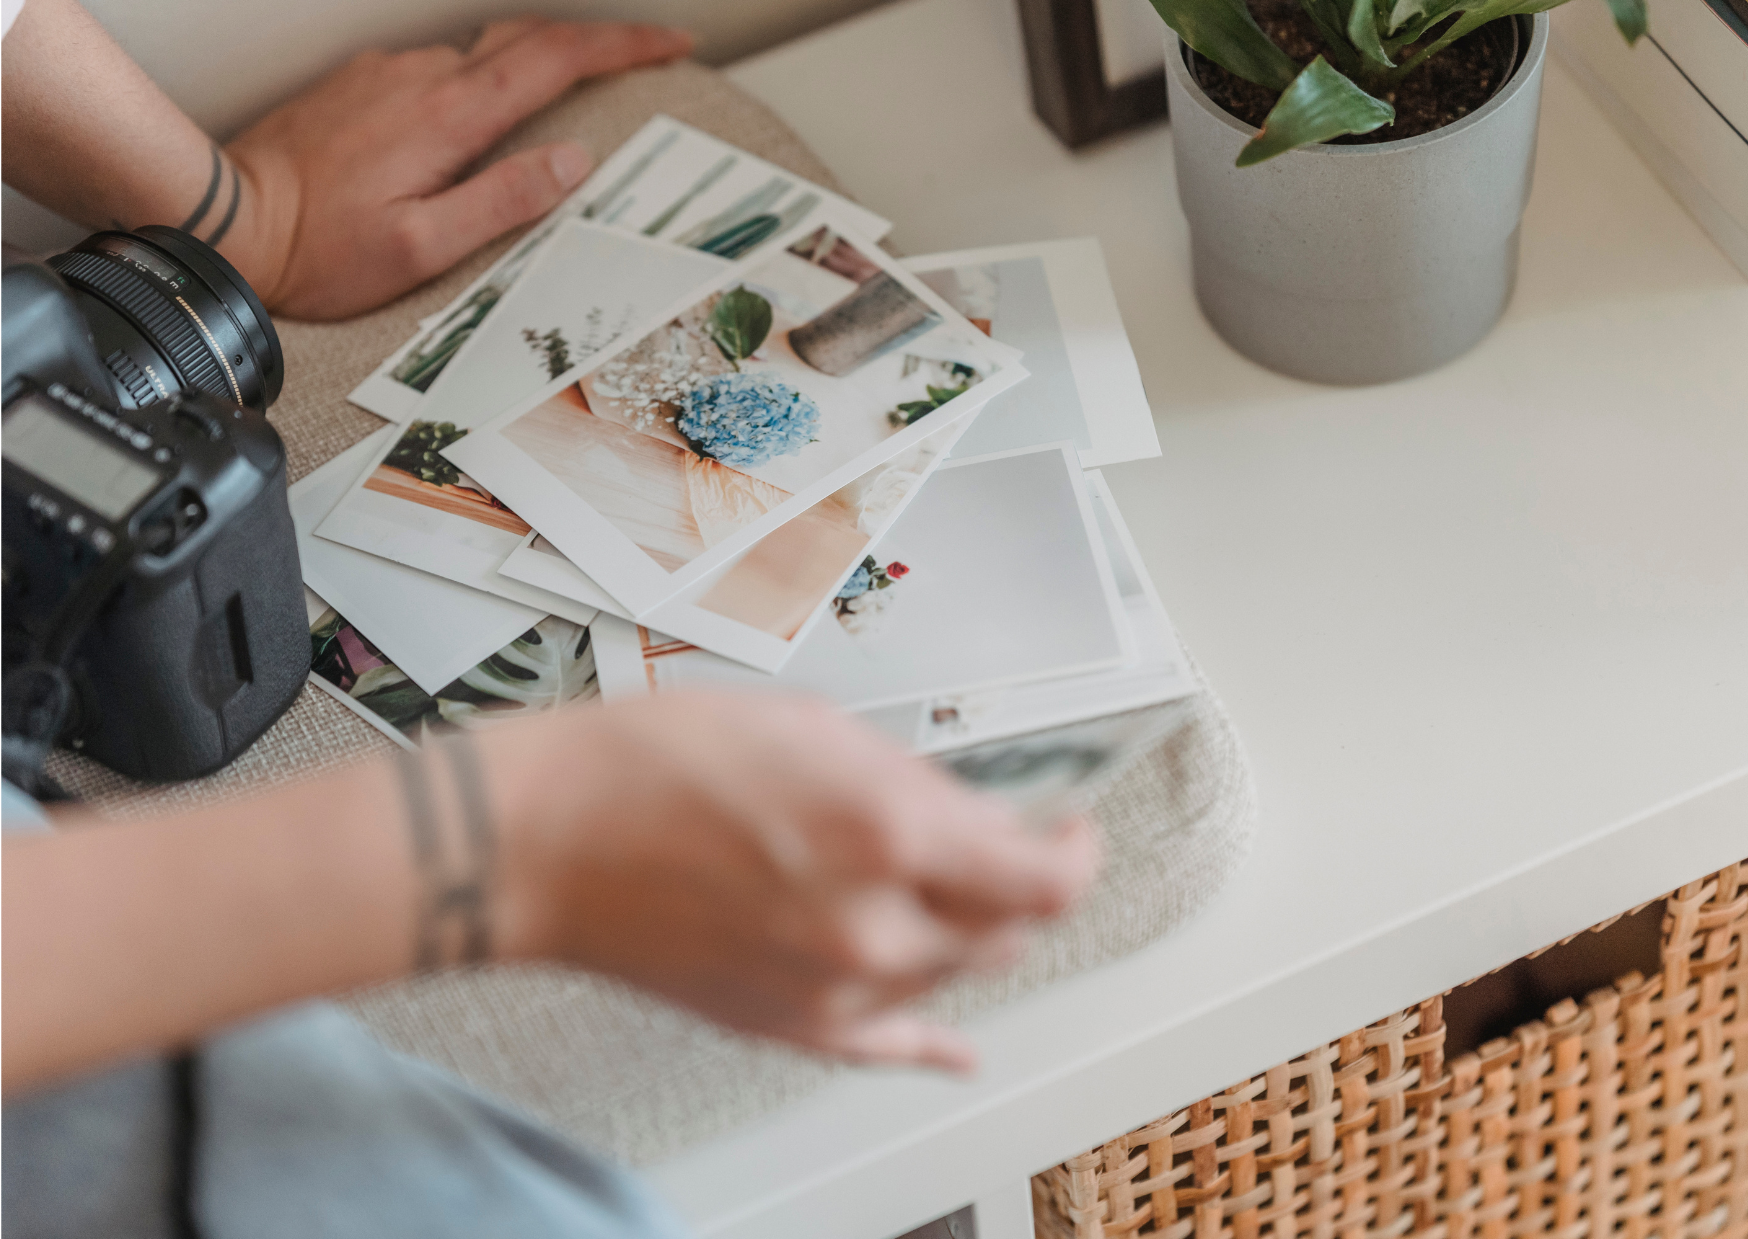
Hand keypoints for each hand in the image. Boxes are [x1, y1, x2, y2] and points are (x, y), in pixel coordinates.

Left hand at [225, 19, 691, 318]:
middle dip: (593, 43)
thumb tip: (573, 161)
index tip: (669, 43)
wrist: (226, 217)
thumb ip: (503, 200)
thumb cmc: (319, 249)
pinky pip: (442, 69)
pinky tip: (485, 116)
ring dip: (534, 64)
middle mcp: (421, 79)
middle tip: (642, 56)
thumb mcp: (423, 246)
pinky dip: (484, 80)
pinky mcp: (363, 84)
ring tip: (570, 95)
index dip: (621, 46)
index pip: (554, 59)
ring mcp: (388, 75)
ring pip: (481, 52)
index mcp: (449, 117)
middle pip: (525, 37)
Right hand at [482, 693, 1099, 1072]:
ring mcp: (834, 988)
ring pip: (952, 977)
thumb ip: (911, 780)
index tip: (1070, 831)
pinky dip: (932, 1041)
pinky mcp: (790, 1027)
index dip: (1076, 851)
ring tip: (931, 888)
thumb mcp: (810, 728)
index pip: (1046, 878)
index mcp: (889, 833)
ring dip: (962, 933)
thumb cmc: (652, 766)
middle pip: (1008, 932)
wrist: (544, 841)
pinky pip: (890, 1044)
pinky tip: (956, 1047)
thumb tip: (974, 817)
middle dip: (1017, 884)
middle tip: (1002, 847)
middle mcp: (875, 924)